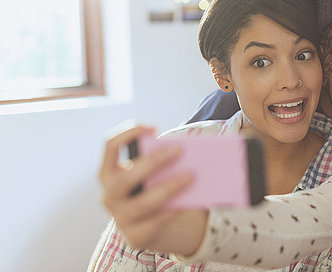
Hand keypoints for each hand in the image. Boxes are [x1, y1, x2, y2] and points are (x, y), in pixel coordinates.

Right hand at [99, 124, 207, 254]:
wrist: (148, 226)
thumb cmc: (151, 188)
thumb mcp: (150, 174)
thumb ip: (159, 162)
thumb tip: (187, 152)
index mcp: (108, 172)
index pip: (109, 145)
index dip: (129, 133)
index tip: (154, 128)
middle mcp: (109, 194)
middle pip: (126, 177)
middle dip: (153, 162)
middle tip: (179, 150)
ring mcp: (119, 217)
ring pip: (142, 203)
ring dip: (168, 188)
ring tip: (191, 176)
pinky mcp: (135, 236)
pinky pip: (155, 222)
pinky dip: (172, 210)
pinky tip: (188, 202)